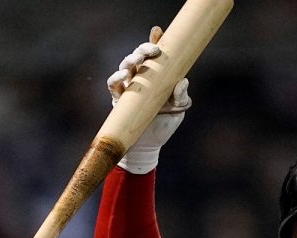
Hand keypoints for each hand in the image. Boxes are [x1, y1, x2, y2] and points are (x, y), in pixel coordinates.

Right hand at [107, 26, 191, 173]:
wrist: (149, 147)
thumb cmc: (164, 125)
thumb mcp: (178, 109)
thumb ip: (181, 96)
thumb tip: (183, 81)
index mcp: (156, 77)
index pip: (154, 56)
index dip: (155, 41)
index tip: (157, 31)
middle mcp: (141, 79)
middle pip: (138, 57)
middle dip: (143, 50)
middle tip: (153, 50)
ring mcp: (128, 88)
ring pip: (125, 66)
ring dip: (130, 61)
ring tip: (137, 61)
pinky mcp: (118, 100)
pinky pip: (113, 85)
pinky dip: (116, 78)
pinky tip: (123, 76)